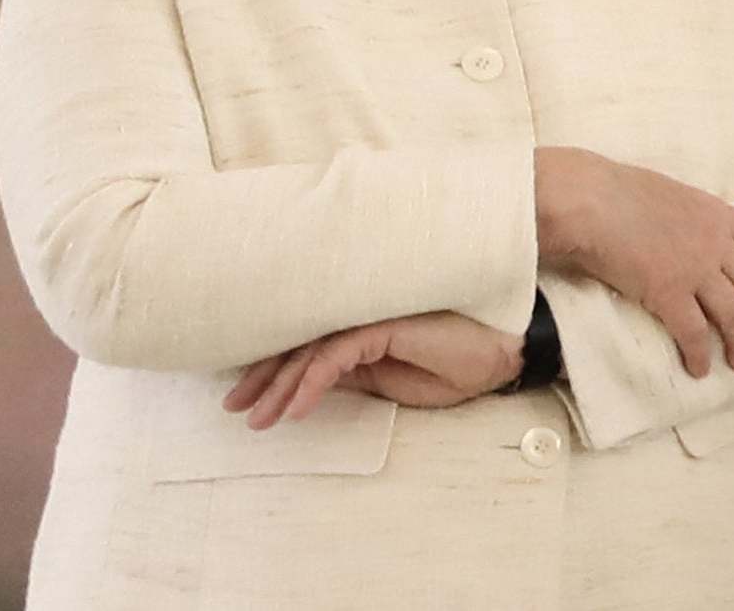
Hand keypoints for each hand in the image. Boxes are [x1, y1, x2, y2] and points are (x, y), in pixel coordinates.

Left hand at [221, 311, 522, 429]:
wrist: (499, 353)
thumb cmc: (452, 364)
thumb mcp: (391, 383)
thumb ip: (352, 377)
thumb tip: (307, 386)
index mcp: (358, 327)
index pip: (304, 346)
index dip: (271, 371)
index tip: (245, 401)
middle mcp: (356, 315)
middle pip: (296, 343)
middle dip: (262, 377)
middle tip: (233, 407)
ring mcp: (368, 316)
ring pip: (309, 350)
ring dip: (280, 386)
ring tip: (259, 418)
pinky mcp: (381, 324)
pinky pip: (336, 355)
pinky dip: (312, 382)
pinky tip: (296, 409)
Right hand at [542, 148, 733, 378]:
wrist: (588, 199)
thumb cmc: (617, 190)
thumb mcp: (671, 194)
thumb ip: (693, 218)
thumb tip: (694, 237)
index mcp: (718, 213)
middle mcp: (715, 242)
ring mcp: (694, 268)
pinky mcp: (668, 293)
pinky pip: (694, 333)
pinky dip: (700, 355)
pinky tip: (699, 369)